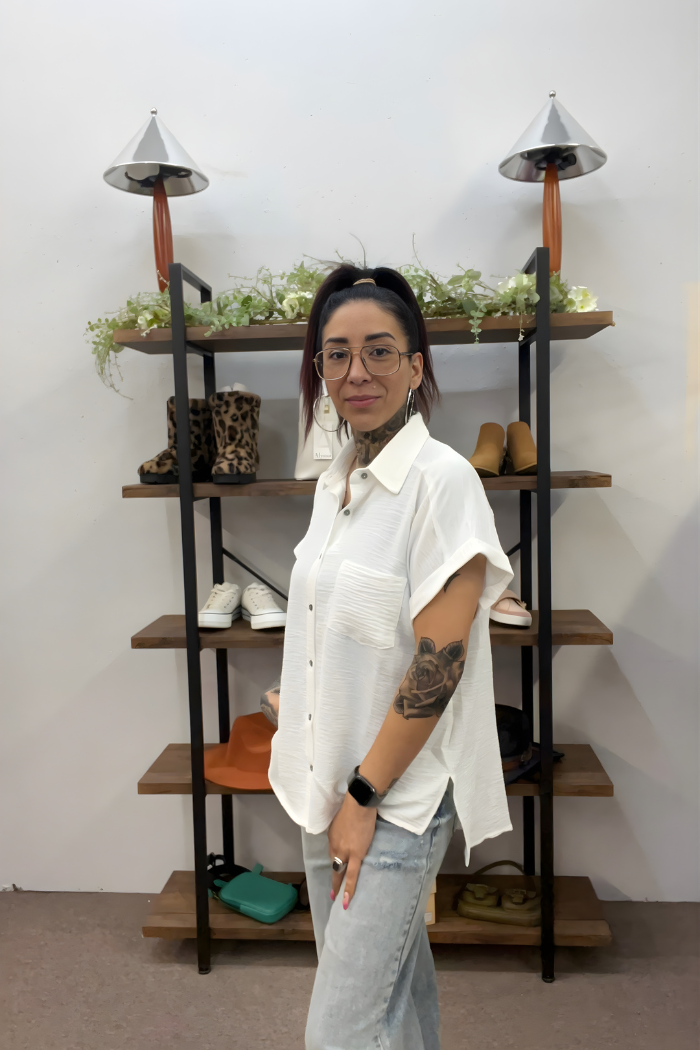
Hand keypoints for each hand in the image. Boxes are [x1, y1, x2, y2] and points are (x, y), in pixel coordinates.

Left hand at [328, 791, 376, 908]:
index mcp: (332, 838)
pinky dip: (348, 888)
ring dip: (339, 887)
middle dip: (334, 879)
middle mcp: (335, 847)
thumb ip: (340, 833)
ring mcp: (344, 852)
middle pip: (335, 865)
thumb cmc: (351, 807)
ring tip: (340, 900)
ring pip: (340, 873)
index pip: (333, 854)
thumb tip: (344, 838)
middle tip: (333, 893)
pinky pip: (352, 875)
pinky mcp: (356, 855)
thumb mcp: (339, 821)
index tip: (338, 868)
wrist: (359, 804)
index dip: (336, 862)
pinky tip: (347, 899)